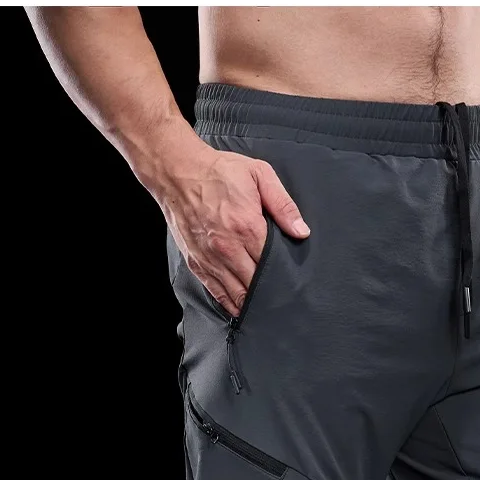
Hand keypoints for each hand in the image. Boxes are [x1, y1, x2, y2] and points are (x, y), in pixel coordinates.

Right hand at [155, 139, 309, 315]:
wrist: (177, 171)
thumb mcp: (259, 175)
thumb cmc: (218, 171)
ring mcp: (210, 258)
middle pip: (255, 284)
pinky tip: (241, 308)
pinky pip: (216, 292)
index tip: (292, 282)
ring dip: (251, 303)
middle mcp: (228, 248)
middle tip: (282, 298)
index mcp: (247, 227)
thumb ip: (283, 205)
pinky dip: (230, 304)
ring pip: (236, 294)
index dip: (284, 276)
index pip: (272, 264)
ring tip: (265, 308)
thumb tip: (301, 232)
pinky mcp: (196, 263)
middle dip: (270, 292)